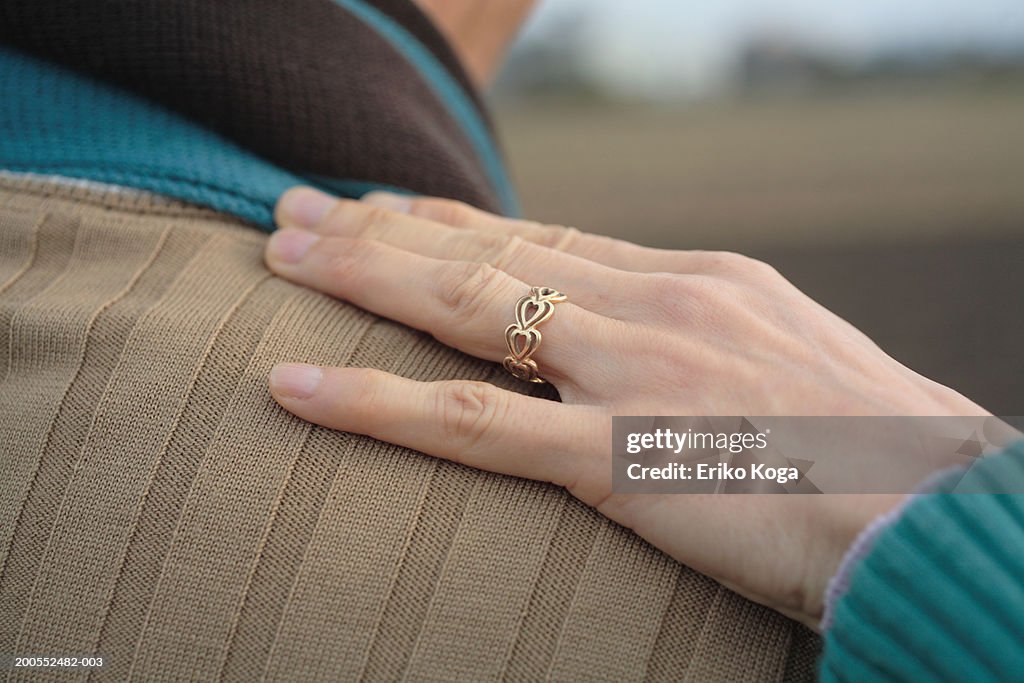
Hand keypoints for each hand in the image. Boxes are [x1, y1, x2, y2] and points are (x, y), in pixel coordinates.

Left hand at [263, 187, 987, 627]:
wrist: (937, 503)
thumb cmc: (868, 442)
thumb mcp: (778, 356)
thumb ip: (695, 341)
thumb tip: (638, 342)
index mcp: (692, 281)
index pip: (545, 237)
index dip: (454, 220)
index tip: (387, 208)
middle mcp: (653, 305)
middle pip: (489, 251)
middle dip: (384, 229)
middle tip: (297, 212)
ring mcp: (632, 374)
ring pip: (466, 309)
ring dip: (363, 279)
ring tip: (279, 258)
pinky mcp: (619, 457)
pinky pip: (469, 424)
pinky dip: (374, 400)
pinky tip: (296, 383)